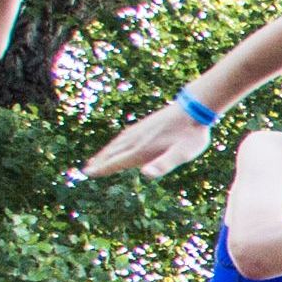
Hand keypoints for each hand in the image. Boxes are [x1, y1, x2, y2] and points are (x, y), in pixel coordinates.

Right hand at [83, 99, 217, 178]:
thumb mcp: (182, 154)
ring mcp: (140, 130)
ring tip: (96, 159)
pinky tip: (117, 144)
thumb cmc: (191, 135)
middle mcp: (137, 139)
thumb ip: (163, 164)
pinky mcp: (145, 124)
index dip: (103, 168)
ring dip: (105, 152)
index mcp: (143, 150)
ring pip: (118, 144)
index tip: (88, 173)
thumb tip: (145, 173)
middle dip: (100, 162)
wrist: (195, 108)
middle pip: (113, 153)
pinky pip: (124, 136)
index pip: (118, 161)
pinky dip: (116, 142)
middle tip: (86, 170)